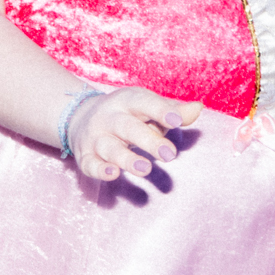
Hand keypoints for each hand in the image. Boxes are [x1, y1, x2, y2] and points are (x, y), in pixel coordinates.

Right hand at [63, 86, 202, 183]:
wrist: (77, 116)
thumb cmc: (126, 114)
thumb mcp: (147, 107)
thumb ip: (173, 111)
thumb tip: (198, 108)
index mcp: (127, 101)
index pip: (144, 103)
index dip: (160, 111)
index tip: (176, 121)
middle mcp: (109, 117)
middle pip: (127, 127)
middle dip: (148, 141)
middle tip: (169, 155)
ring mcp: (95, 137)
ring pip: (109, 147)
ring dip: (126, 158)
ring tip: (145, 168)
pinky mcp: (85, 156)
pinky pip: (90, 164)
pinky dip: (99, 170)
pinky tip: (112, 174)